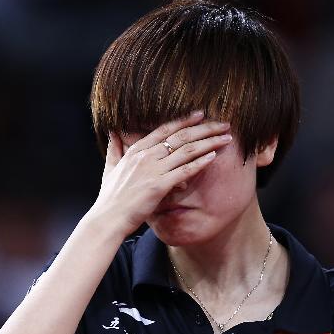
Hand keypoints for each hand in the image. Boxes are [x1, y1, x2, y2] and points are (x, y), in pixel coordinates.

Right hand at [91, 110, 232, 236]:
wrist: (107, 219)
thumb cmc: (109, 197)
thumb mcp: (110, 167)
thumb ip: (115, 148)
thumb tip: (113, 132)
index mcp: (136, 150)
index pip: (165, 129)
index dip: (184, 120)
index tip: (200, 114)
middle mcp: (146, 156)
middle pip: (181, 136)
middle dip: (205, 128)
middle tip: (223, 124)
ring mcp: (152, 170)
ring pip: (186, 151)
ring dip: (209, 142)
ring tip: (226, 138)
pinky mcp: (158, 186)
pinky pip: (184, 171)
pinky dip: (200, 162)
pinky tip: (214, 156)